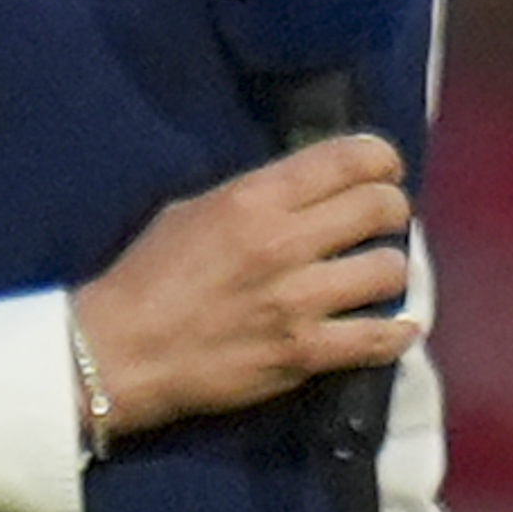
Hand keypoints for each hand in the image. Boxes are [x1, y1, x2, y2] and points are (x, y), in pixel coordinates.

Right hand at [69, 136, 415, 439]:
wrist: (116, 353)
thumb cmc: (148, 277)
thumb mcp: (195, 210)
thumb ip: (258, 198)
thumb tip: (313, 189)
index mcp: (255, 199)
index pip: (348, 158)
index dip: (381, 159)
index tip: (385, 170)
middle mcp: (284, 243)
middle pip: (381, 207)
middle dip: (391, 210)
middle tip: (382, 222)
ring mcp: (297, 301)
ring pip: (389, 269)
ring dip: (389, 272)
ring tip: (373, 277)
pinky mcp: (302, 353)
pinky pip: (377, 340)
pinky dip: (395, 335)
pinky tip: (396, 328)